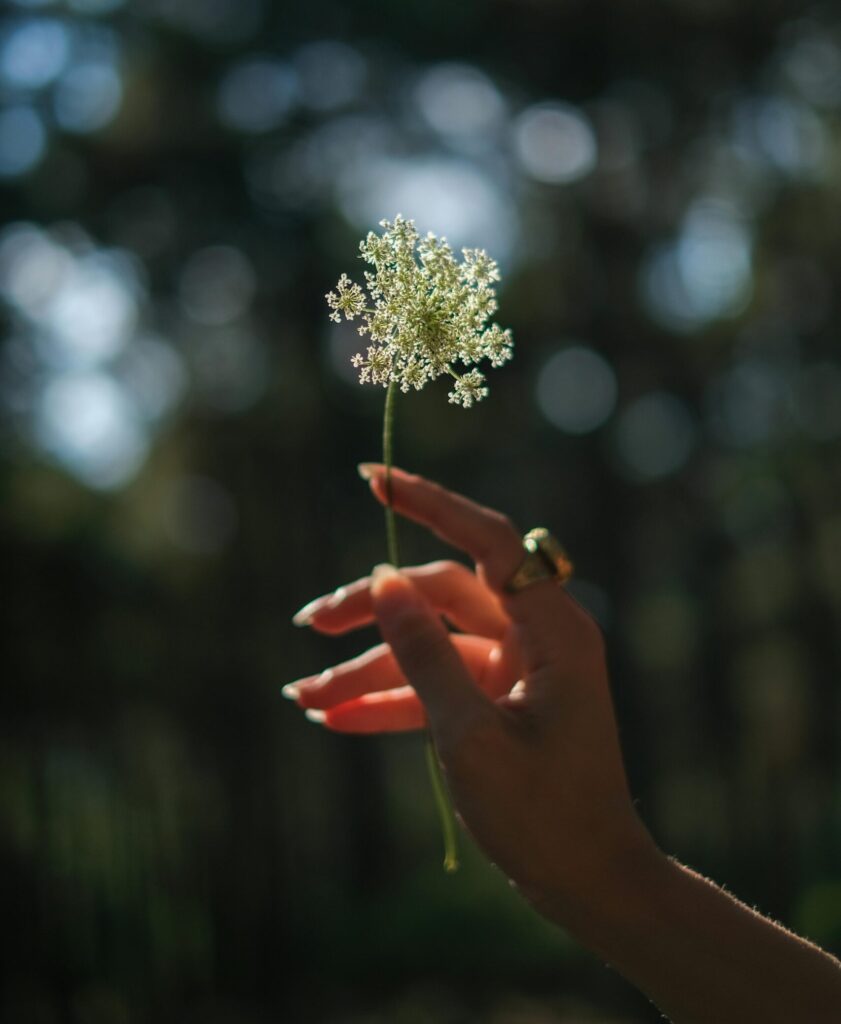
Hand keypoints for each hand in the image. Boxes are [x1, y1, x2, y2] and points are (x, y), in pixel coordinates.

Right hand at [286, 465, 655, 917]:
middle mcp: (537, 635)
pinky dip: (393, 697)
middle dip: (372, 611)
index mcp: (552, 629)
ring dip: (369, 665)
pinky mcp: (500, 700)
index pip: (485, 540)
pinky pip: (438, 683)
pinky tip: (336, 716)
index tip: (373, 477)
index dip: (429, 503)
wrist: (590, 882)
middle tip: (308, 626)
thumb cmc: (545, 815)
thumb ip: (425, 654)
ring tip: (303, 696)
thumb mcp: (470, 736)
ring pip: (431, 642)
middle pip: (441, 595)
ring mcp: (518, 668)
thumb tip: (383, 580)